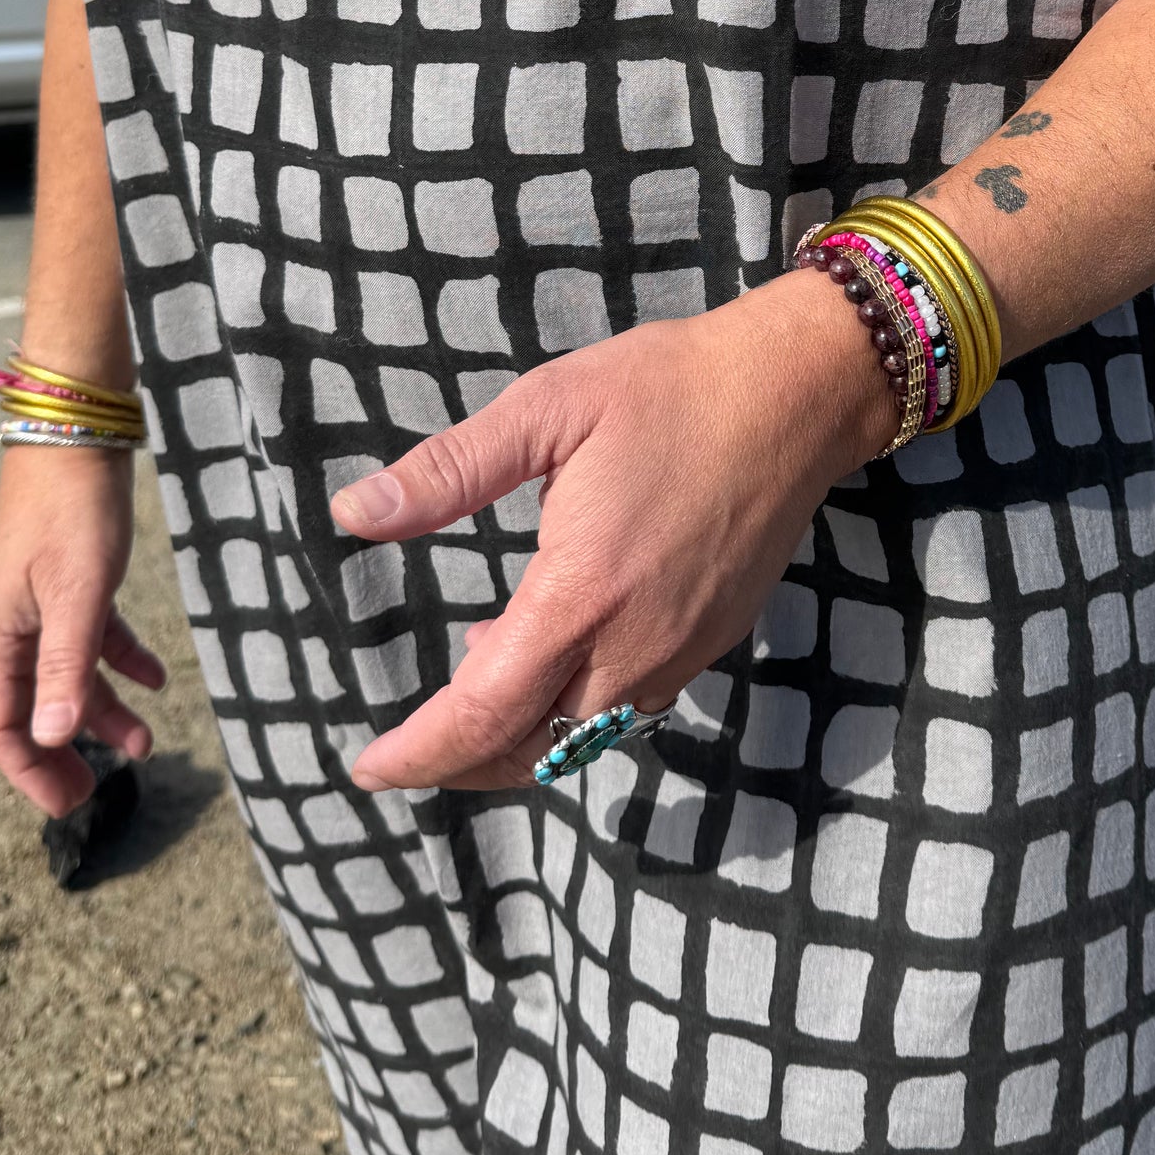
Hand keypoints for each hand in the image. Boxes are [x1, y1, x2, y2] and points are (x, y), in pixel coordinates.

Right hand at [0, 444, 165, 816]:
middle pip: (31, 708)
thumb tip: (54, 736)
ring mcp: (38, 605)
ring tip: (146, 743)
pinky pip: (91, 638)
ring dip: (102, 710)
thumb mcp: (78, 593)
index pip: (1, 724)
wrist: (79, 434)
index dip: (30, 769)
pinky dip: (121, 661)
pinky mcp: (70, 582)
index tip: (67, 804)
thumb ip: (67, 665)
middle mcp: (9, 626)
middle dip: (62, 752)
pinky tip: (156, 679)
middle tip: (96, 790)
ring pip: (66, 676)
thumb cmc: (73, 511)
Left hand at [330, 268, 893, 792]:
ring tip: (475, 676)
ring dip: (521, 733)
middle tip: (405, 748)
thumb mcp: (547, 407)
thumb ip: (449, 471)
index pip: (483, 715)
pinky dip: (577, 705)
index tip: (368, 768)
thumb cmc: (670, 387)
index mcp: (582, 592)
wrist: (799, 391)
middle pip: (532, 750)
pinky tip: (554, 646)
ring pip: (585, 735)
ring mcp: (683, 649)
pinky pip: (631, 705)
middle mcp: (636, 643)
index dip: (419, 755)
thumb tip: (355, 514)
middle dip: (459, 763)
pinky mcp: (715, 639)